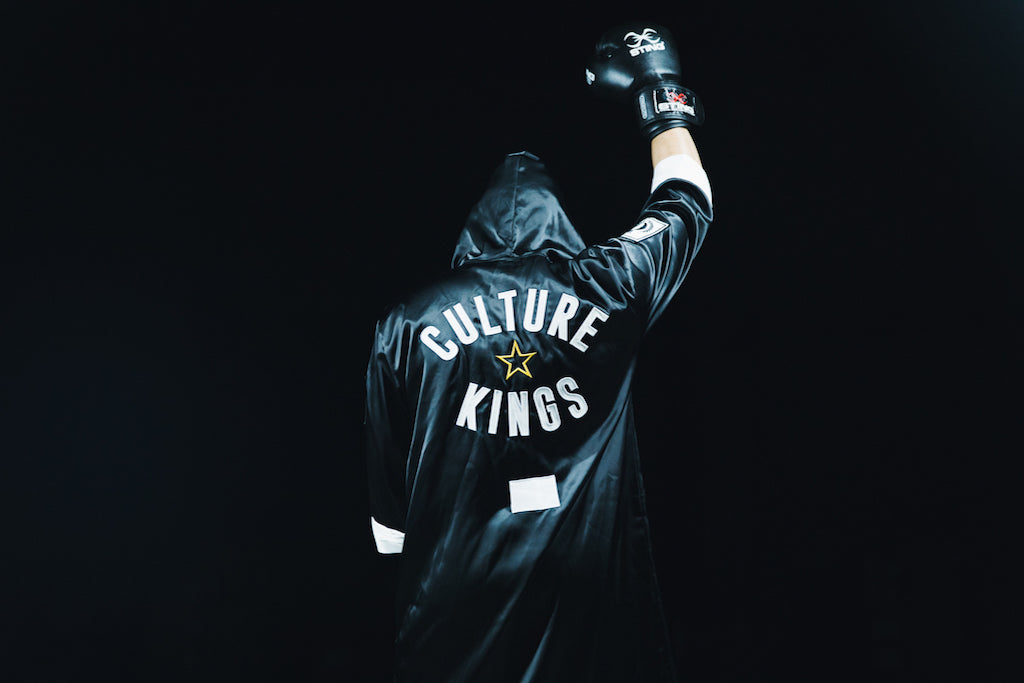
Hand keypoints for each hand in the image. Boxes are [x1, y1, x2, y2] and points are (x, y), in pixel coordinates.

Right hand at [585, 23, 703, 137]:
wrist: (656, 89)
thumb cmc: (627, 81)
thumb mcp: (598, 74)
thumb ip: (591, 63)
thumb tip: (596, 60)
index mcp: (621, 30)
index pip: (604, 43)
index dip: (603, 60)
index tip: (608, 71)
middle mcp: (640, 27)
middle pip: (623, 44)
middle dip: (620, 58)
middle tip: (621, 73)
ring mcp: (656, 35)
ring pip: (639, 48)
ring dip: (634, 59)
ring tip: (634, 74)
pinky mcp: (669, 45)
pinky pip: (653, 53)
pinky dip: (648, 61)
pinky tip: (645, 72)